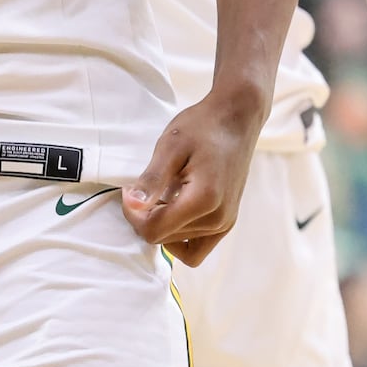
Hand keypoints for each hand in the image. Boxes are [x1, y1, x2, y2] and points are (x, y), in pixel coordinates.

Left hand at [123, 90, 262, 264]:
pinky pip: (197, 248)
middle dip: (146, 218)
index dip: (133, 214)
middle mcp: (218, 219)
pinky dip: (180, 235)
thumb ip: (152, 179)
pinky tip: (174, 209)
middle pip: (164, 239)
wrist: (236, 117)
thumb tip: (133, 205)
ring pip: (178, 244)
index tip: (130, 189)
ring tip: (162, 194)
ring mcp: (225, 224)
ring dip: (162, 224)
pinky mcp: (227, 222)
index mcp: (203, 200)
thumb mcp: (170, 146)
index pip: (153, 231)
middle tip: (144, 188)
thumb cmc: (203, 126)